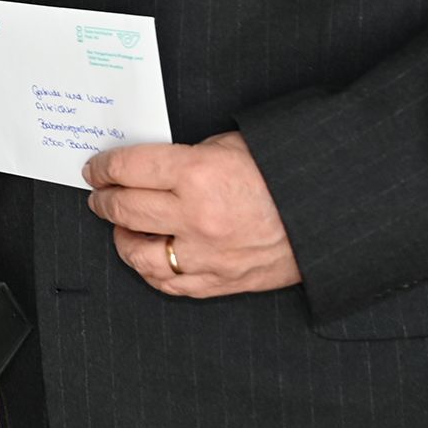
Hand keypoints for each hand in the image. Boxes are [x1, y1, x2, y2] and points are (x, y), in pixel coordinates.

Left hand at [84, 130, 298, 297]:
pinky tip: (147, 254)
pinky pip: (168, 282)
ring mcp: (207, 254)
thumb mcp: (232, 146)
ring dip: (121, 237)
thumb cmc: (287, 174)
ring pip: (137, 252)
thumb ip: (187, 157)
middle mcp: (196, 216)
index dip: (103, 167)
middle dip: (104, 198)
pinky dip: (150, 269)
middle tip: (100, 193)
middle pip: (125, 208)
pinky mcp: (220, 281)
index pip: (128, 168)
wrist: (332, 214)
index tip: (95, 168)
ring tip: (120, 225)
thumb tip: (151, 167)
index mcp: (198, 173)